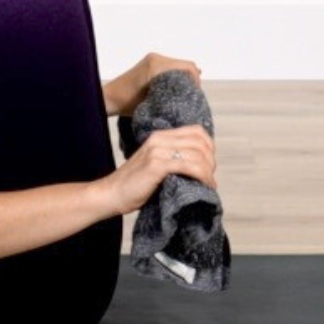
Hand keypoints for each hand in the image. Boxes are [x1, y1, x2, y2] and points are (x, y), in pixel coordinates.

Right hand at [99, 124, 217, 215]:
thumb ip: (172, 157)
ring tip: (209, 183)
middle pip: (200, 142)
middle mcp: (159, 139)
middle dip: (211, 160)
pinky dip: (202, 176)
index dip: (209, 146)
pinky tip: (205, 185)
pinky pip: (189, 166)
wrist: (111, 193)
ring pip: (197, 154)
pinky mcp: (156, 165)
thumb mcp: (155, 163)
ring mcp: (157, 150)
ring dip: (208, 170)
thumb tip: (201, 165)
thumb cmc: (135, 184)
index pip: (196, 131)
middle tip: (210, 176)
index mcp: (159, 136)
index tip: (209, 164)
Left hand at [104, 51, 202, 117]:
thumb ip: (174, 94)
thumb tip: (195, 95)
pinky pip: (170, 67)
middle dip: (192, 80)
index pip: (188, 67)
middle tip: (193, 97)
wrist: (109, 98)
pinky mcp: (149, 63)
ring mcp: (151, 59)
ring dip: (184, 78)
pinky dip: (176, 75)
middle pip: (185, 65)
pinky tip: (178, 88)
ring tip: (185, 95)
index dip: (197, 81)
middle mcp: (155, 58)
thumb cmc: (127, 103)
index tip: (196, 96)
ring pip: (179, 66)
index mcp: (157, 65)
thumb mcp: (154, 102)